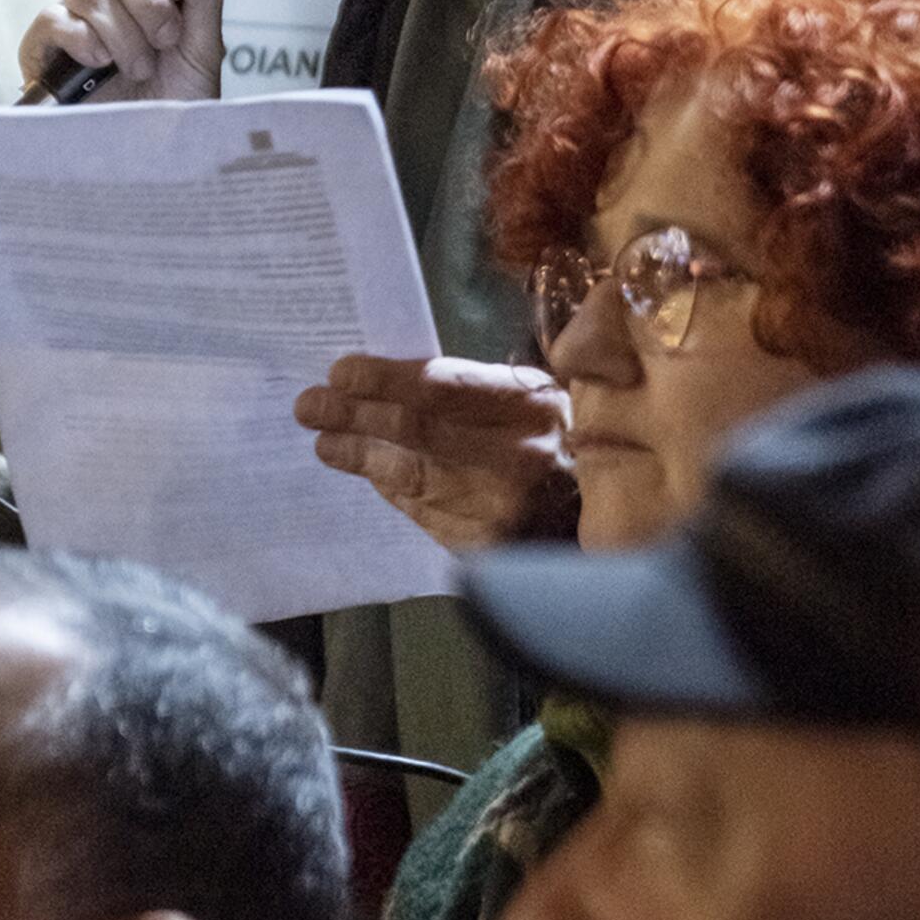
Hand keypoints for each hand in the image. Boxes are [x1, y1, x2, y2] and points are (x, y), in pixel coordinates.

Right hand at [19, 0, 227, 100]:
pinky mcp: (45, 45)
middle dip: (150, 2)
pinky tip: (101, 64)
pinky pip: (55, 19)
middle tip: (166, 40)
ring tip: (140, 68)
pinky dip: (85, 41)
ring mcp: (76, 16)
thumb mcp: (203, 52)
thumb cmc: (174, 104)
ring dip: (124, 34)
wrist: (148, 156)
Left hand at [294, 356, 575, 553]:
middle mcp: (517, 456)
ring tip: (326, 442)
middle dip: (356, 415)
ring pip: (412, 476)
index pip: (442, 386)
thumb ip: (476, 391)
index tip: (341, 371)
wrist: (609, 520)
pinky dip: (394, 491)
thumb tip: (393, 384)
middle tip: (310, 406)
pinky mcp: (487, 548)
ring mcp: (500, 508)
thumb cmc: (566, 446)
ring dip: (361, 456)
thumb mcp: (538, 403)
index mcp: (532, 405)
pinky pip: (424, 513)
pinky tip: (370, 475)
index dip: (384, 379)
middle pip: (416, 430)